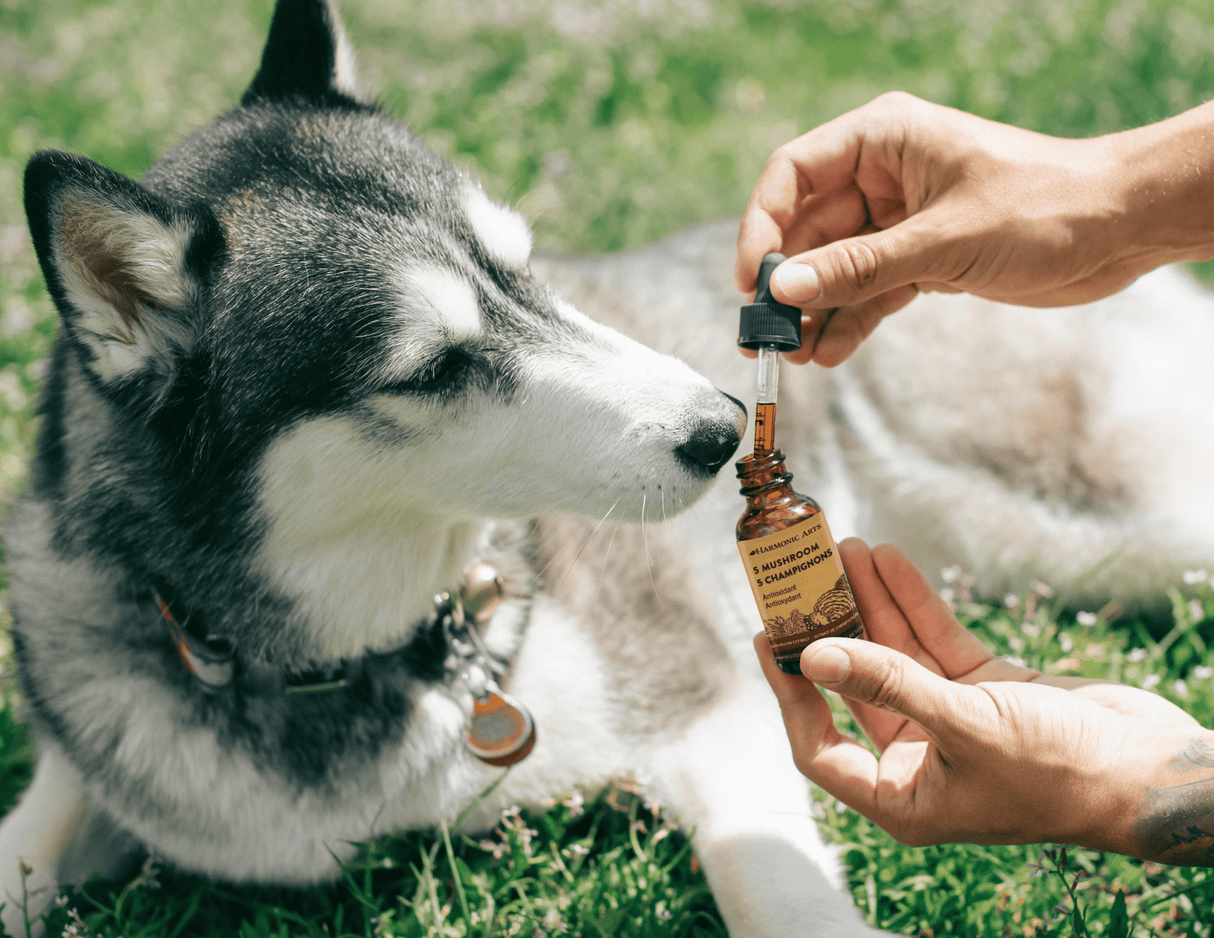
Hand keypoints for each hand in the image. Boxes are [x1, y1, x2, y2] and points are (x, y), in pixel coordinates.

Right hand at [736, 93, 1213, 365]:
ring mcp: (900, 219)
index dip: (762, 226)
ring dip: (814, 311)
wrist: (1119, 229)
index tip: (752, 281)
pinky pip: (868, 291)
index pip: (794, 174)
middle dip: (786, 283)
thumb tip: (784, 291)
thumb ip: (859, 268)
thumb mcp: (943, 240)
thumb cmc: (1045, 205)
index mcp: (884, 139)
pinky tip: (830, 353)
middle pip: (807, 228)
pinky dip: (849, 321)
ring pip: (835, 266)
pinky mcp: (920, 258)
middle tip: (764, 335)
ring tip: (795, 355)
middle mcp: (883, 175)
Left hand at [755, 538, 1209, 855]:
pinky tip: (888, 562)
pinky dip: (913, 603)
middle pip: (854, 686)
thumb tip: (815, 655)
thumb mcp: (966, 725)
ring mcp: (951, 722)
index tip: (772, 639)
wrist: (1151, 769)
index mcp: (903, 797)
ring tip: (845, 550)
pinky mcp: (985, 691)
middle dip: (831, 630)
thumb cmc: (1063, 773)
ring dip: (869, 603)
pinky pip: (935, 641)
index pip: (819, 746)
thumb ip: (888, 684)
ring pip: (894, 655)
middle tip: (803, 580)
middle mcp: (920, 760)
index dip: (790, 693)